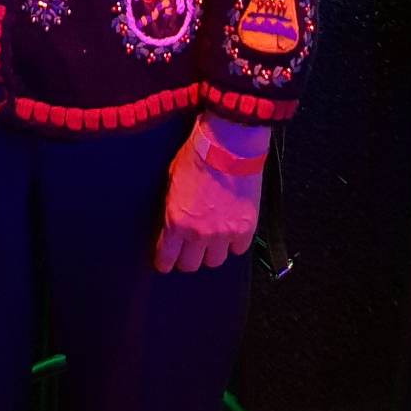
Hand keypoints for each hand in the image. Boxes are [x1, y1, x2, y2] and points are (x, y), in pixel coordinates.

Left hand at [155, 132, 262, 274]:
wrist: (228, 145)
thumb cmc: (197, 155)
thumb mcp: (172, 181)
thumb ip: (171, 207)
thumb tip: (171, 222)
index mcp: (176, 222)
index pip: (166, 257)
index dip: (164, 262)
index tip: (165, 261)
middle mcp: (199, 234)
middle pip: (191, 265)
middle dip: (187, 257)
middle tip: (189, 248)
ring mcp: (224, 233)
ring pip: (215, 261)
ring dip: (211, 251)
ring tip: (212, 238)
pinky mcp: (245, 228)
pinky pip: (238, 250)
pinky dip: (234, 243)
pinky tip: (231, 231)